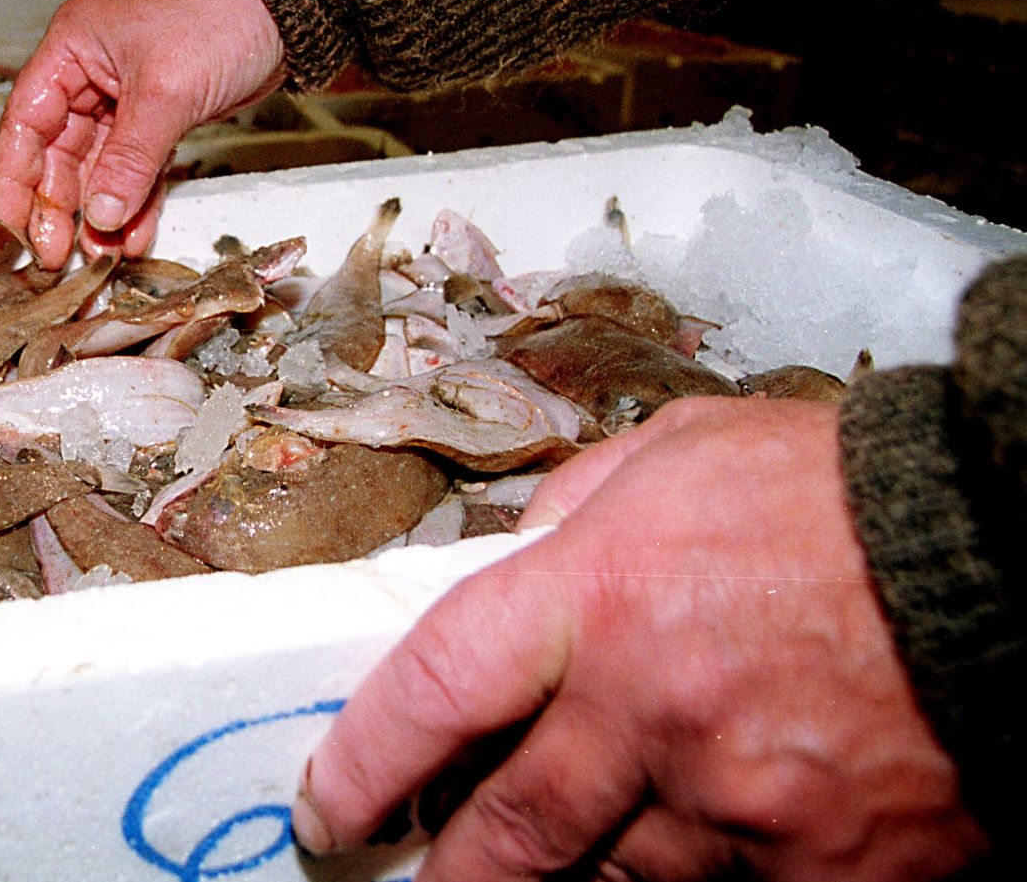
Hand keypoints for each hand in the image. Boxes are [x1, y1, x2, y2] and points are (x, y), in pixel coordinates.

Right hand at [0, 0, 284, 268]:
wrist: (283, 7)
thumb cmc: (220, 13)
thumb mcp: (165, 92)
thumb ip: (129, 159)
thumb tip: (100, 213)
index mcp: (73, 49)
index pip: (25, 123)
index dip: (16, 180)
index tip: (13, 227)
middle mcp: (91, 75)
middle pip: (58, 153)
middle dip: (59, 207)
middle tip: (57, 254)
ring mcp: (126, 100)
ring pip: (99, 168)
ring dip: (100, 212)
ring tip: (100, 255)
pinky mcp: (161, 119)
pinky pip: (138, 170)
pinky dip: (136, 203)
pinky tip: (133, 236)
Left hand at [294, 396, 986, 879]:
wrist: (1004, 554)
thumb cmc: (840, 497)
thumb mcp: (679, 454)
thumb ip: (574, 507)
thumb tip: (510, 558)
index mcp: (600, 596)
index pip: (436, 692)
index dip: (365, 760)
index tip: (334, 800)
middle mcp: (652, 711)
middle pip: (509, 832)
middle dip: (455, 868)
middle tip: (422, 876)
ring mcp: (739, 805)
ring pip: (612, 879)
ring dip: (574, 870)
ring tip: (553, 852)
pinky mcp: (821, 868)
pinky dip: (690, 878)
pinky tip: (690, 843)